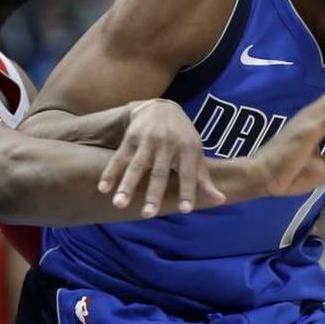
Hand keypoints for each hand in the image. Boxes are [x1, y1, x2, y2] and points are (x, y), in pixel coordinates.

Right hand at [98, 99, 221, 216]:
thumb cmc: (183, 138)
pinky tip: (103, 189)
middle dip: (153, 193)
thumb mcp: (197, 154)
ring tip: (118, 204)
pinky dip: (110, 173)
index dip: (188, 191)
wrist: (162, 108)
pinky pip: (119, 157)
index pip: (189, 173)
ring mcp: (148, 140)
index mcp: (188, 149)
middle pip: (160, 172)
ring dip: (126, 185)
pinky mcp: (131, 138)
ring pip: (136, 166)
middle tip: (148, 215)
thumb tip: (221, 201)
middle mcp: (168, 144)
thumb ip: (204, 179)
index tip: (185, 210)